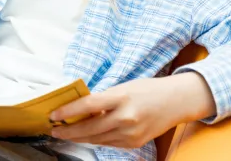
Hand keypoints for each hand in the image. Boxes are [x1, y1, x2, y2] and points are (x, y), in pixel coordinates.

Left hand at [49, 73, 215, 148]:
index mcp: (121, 98)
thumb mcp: (122, 87)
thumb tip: (80, 108)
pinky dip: (95, 139)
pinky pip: (108, 143)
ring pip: (97, 139)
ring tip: (66, 133)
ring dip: (79, 137)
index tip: (54, 115)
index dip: (68, 112)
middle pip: (89, 128)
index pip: (88, 106)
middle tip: (55, 129)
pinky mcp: (134, 143)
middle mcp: (125, 118)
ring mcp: (130, 133)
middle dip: (69, 131)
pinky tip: (86, 136)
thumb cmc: (148, 89)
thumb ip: (103, 99)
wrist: (176, 102)